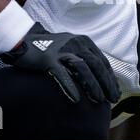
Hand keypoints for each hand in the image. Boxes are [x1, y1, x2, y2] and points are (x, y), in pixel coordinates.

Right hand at [0, 23, 120, 103]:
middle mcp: (76, 43)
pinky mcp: (49, 58)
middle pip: (97, 65)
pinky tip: (77, 98)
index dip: (110, 77)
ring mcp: (63, 50)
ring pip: (83, 68)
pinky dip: (70, 86)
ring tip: (98, 100)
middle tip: (112, 99)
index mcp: (84, 41)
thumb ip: (85, 57)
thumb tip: (100, 77)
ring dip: (93, 85)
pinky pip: (62, 74)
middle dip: (107, 83)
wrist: (23, 40)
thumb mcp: (72, 47)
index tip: (116, 91)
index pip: (103, 61)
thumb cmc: (50, 47)